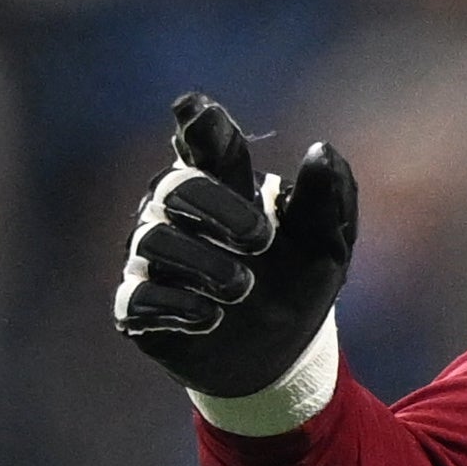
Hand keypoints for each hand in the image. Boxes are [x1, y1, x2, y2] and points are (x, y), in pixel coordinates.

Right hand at [113, 93, 356, 400]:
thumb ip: (328, 197)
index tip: (197, 110)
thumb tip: (321, 149)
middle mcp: (178, 214)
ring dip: (206, 265)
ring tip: (243, 288)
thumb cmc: (297, 283)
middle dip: (217, 208)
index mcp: (225, 187)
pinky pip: (138, 294)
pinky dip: (180, 305)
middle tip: (260, 238)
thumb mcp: (327, 245)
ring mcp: (153, 258)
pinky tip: (210, 317)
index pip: (202, 143)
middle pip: (174, 185)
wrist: (280, 355)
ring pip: (153, 240)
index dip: (198, 125)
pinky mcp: (138, 306)